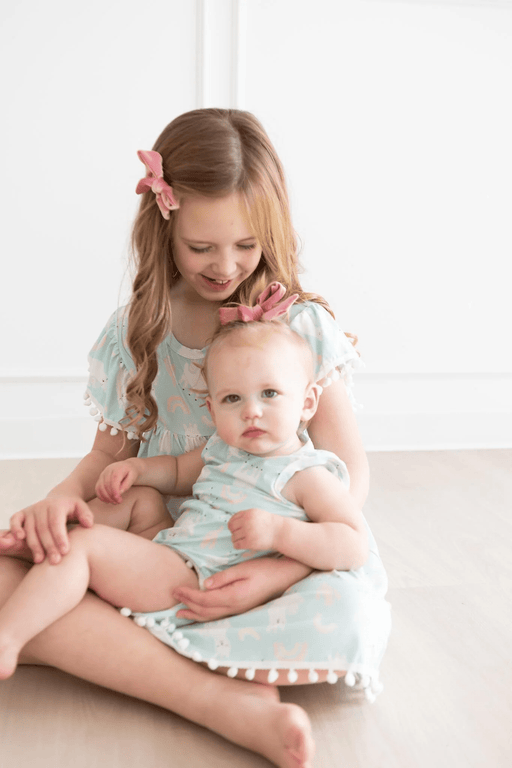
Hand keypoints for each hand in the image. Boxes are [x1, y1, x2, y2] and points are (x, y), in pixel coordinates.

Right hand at [8, 497, 93, 563]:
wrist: (59, 500)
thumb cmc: (72, 509)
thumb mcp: (82, 509)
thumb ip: (86, 516)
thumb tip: (88, 524)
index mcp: (57, 505)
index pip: (57, 523)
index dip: (60, 537)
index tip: (65, 552)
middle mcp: (42, 506)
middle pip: (43, 528)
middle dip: (49, 546)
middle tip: (55, 561)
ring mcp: (31, 510)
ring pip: (30, 529)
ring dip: (34, 545)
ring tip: (40, 561)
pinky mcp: (22, 513)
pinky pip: (15, 520)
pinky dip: (15, 529)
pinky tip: (19, 540)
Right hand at [95, 459, 139, 503]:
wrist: (127, 466)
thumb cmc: (131, 472)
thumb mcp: (133, 477)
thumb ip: (127, 484)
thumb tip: (120, 493)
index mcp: (117, 469)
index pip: (113, 480)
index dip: (114, 491)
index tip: (118, 499)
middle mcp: (108, 470)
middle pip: (106, 485)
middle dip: (111, 496)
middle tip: (118, 502)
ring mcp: (103, 474)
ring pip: (100, 487)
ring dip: (106, 497)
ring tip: (114, 502)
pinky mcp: (100, 478)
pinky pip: (97, 488)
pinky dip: (101, 496)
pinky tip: (107, 501)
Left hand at [173, 558, 291, 621]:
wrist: (286, 576)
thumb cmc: (266, 568)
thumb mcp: (244, 568)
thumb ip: (224, 578)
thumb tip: (205, 585)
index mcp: (234, 597)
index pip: (204, 600)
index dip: (188, 596)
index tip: (175, 589)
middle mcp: (235, 608)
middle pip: (205, 611)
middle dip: (187, 605)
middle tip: (173, 599)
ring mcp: (239, 611)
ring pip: (211, 617)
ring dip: (194, 615)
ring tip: (180, 613)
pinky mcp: (242, 609)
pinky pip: (219, 616)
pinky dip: (205, 616)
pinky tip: (200, 613)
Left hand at [228, 507, 279, 551]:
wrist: (280, 532)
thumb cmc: (269, 523)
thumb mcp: (257, 513)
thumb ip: (246, 515)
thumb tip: (232, 520)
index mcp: (248, 513)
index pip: (232, 519)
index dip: (232, 524)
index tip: (236, 528)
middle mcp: (247, 522)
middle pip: (231, 528)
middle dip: (234, 532)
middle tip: (239, 535)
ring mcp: (248, 532)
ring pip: (233, 537)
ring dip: (236, 539)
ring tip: (242, 540)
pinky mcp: (250, 542)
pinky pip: (237, 545)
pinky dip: (237, 546)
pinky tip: (242, 545)